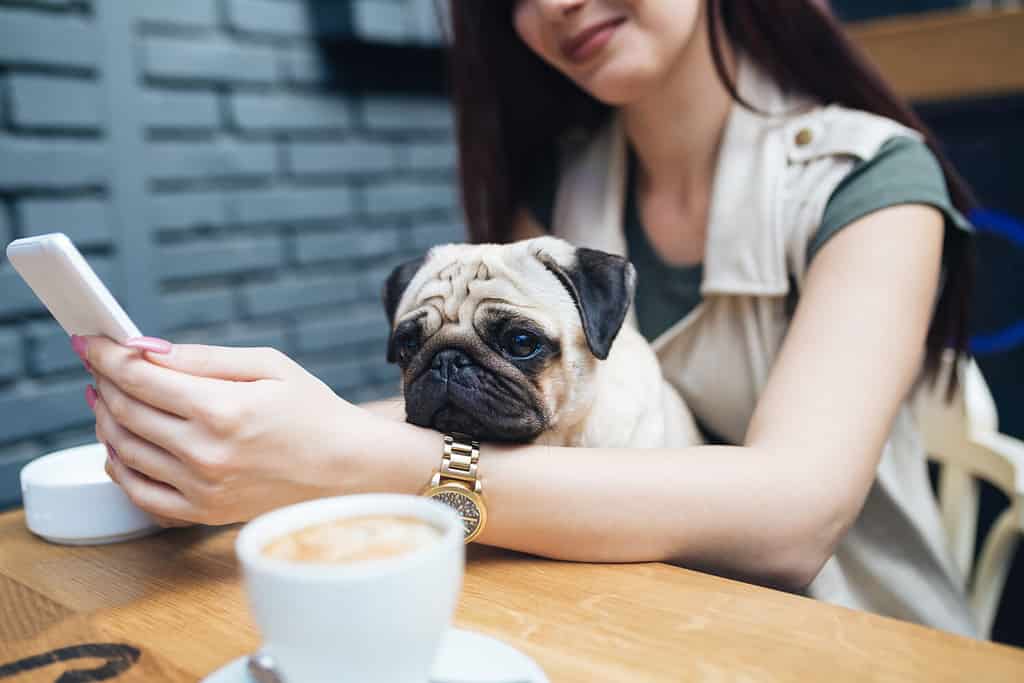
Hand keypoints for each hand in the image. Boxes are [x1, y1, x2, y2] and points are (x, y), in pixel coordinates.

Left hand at [80, 336, 364, 524]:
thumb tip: (145, 349)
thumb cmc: (314, 411)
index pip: (139, 378)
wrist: (349, 469)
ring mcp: (202, 487)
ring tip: (107, 398)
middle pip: (125, 411)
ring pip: (124, 449)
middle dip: (103, 381)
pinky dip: (119, 465)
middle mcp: (205, 452)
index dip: (106, 355)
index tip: (89, 341)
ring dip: (105, 418)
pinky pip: (139, 492)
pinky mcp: (204, 513)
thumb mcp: (268, 366)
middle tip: (100, 364)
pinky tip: (120, 444)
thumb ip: (202, 357)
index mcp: (222, 409)